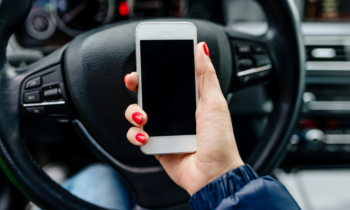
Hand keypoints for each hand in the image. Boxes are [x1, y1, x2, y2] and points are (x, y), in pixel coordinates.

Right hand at [124, 42, 243, 195]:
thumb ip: (206, 75)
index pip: (167, 81)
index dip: (154, 71)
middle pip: (148, 94)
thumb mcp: (214, 102)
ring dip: (134, 112)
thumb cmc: (220, 140)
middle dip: (137, 87)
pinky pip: (137, 136)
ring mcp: (164, 130)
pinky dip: (135, 135)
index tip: (145, 63)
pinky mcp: (156, 146)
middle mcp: (174, 114)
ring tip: (143, 117)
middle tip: (134, 83)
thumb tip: (201, 49)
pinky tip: (145, 135)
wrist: (214, 174)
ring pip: (137, 114)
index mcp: (189, 101)